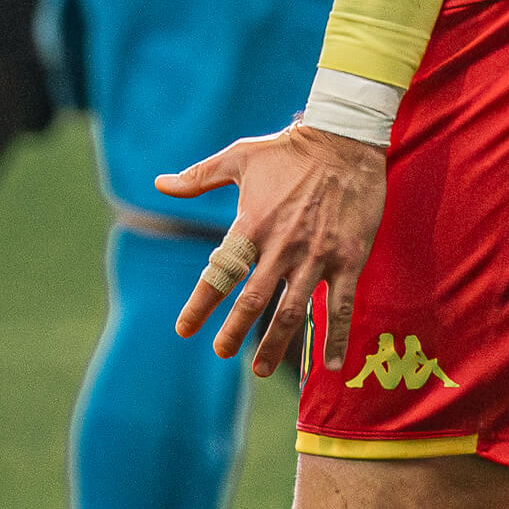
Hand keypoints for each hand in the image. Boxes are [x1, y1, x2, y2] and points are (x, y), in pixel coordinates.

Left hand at [156, 124, 386, 377]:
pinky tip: (329, 365)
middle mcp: (281, 245)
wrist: (345, 140)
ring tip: (259, 368)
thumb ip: (199, 176)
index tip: (184, 329)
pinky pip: (341, 306)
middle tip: (222, 351)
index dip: (201, 304)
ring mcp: (316, 255)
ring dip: (275, 344)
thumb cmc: (289, 149)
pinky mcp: (348, 258)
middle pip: (252, 300)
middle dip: (234, 332)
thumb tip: (160, 184)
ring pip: (293, 311)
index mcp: (252, 224)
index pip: (220, 273)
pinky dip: (334, 337)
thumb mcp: (240, 157)